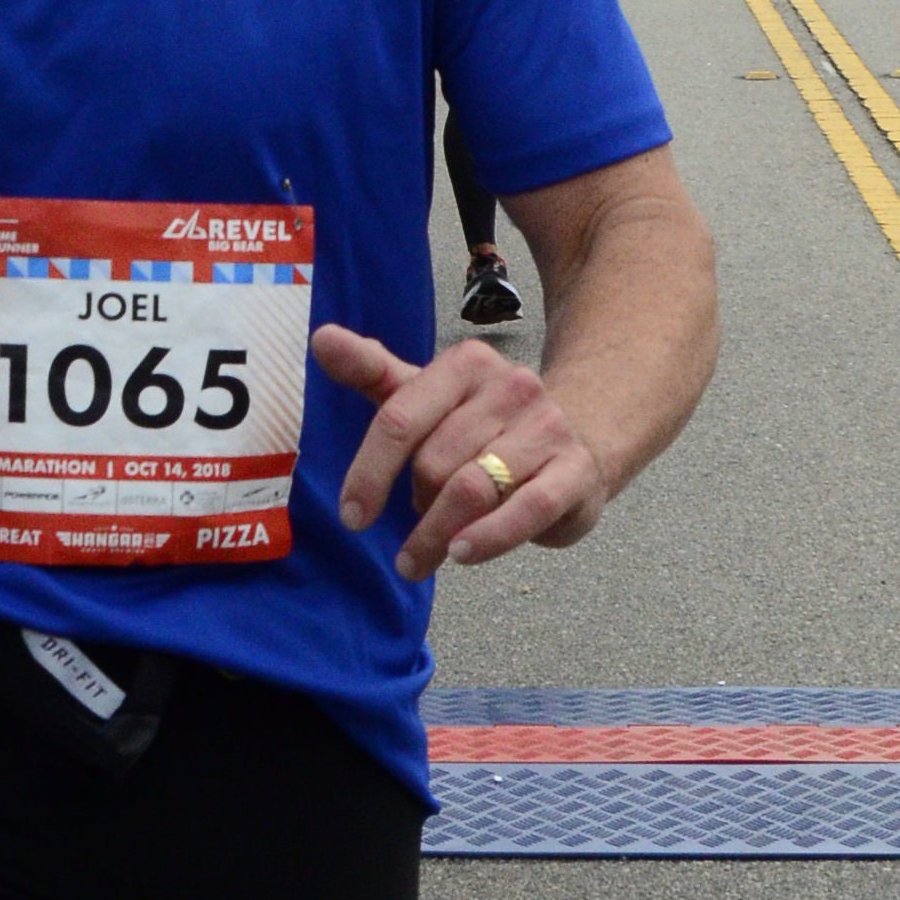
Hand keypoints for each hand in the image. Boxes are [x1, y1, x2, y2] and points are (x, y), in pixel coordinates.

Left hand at [322, 320, 611, 576]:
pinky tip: (461, 555)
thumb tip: (321, 338)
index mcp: (466, 363)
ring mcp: (548, 428)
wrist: (578, 439)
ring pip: (474, 488)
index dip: (370, 472)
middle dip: (412, 506)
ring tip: (417, 560)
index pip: (401, 417)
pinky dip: (490, 537)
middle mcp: (511, 386)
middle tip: (409, 533)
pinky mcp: (575, 471)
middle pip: (434, 461)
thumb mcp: (426, 395)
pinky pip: (528, 509)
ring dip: (436, 534)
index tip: (352, 517)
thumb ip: (373, 372)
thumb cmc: (484, 423)